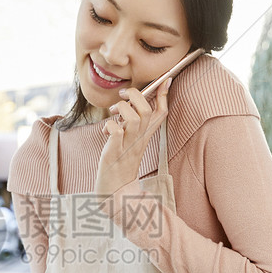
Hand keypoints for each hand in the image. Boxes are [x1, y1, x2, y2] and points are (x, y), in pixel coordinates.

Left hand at [94, 78, 170, 197]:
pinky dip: (109, 126)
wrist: (114, 193)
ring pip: (133, 118)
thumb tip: (130, 104)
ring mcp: (127, 147)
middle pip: (147, 110)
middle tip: (122, 98)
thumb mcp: (130, 141)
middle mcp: (139, 140)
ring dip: (121, 110)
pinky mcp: (114, 154)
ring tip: (112, 115)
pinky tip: (105, 131)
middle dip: (135, 96)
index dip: (164, 94)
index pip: (161, 112)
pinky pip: (116, 132)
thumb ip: (133, 124)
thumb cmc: (119, 164)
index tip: (165, 79)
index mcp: (145, 136)